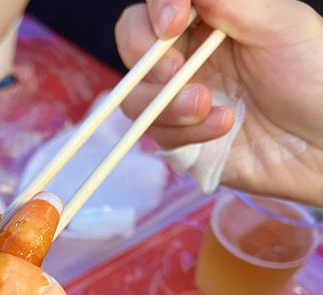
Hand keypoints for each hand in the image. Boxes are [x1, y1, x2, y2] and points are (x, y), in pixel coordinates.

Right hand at [115, 0, 322, 204]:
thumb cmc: (314, 76)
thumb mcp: (280, 26)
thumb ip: (229, 2)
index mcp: (209, 19)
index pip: (158, 5)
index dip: (156, 9)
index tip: (173, 23)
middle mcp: (187, 56)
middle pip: (132, 47)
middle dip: (148, 60)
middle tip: (176, 71)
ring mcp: (179, 99)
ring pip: (136, 97)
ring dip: (167, 103)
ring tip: (208, 106)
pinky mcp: (181, 139)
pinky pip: (159, 135)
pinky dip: (187, 133)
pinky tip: (223, 126)